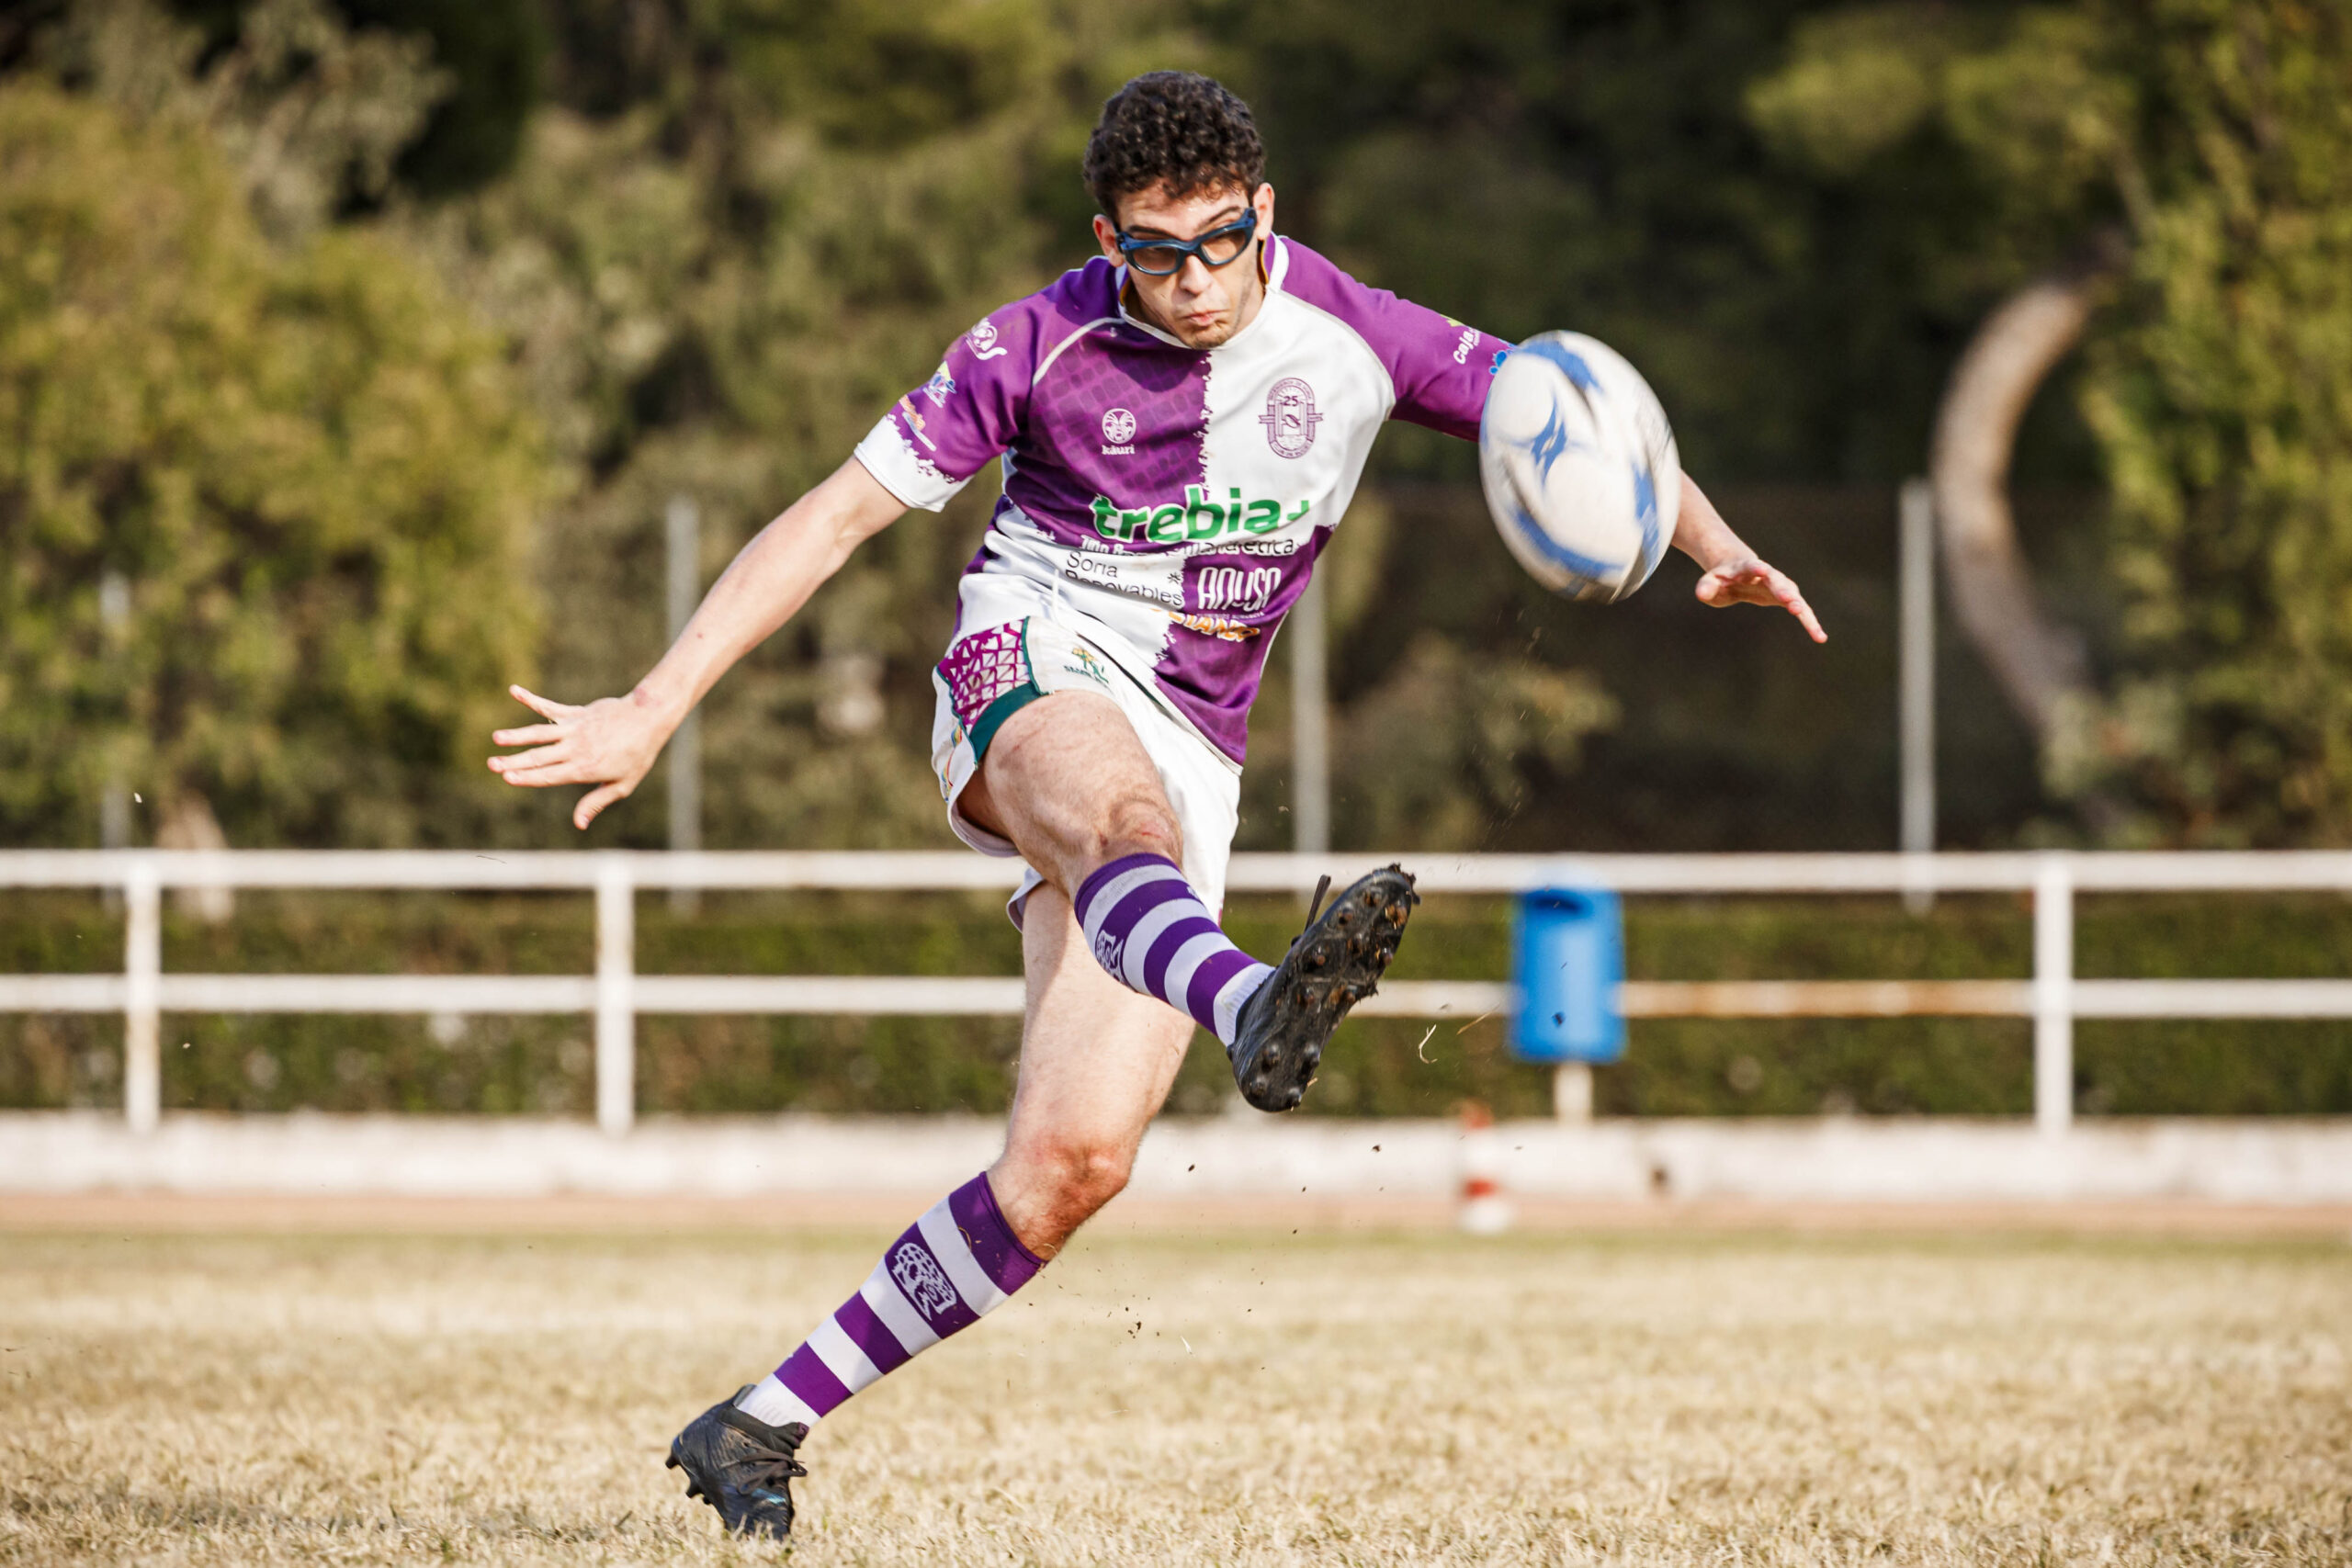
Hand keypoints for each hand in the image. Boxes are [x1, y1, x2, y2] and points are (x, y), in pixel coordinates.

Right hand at [488, 685, 673, 829]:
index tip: (507, 778)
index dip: (527, 777)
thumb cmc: (636, 755)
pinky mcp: (576, 714)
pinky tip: (514, 690)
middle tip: (491, 764)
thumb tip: (578, 824)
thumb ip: (596, 802)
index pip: (550, 775)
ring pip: (540, 733)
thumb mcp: (622, 785)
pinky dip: (531, 699)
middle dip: (513, 761)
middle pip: (539, 757)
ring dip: (516, 735)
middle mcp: (575, 749)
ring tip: (496, 738)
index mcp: (584, 769)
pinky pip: (549, 707)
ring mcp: (574, 729)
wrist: (648, 719)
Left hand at [1694, 557, 1826, 642]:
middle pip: (1776, 580)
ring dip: (1799, 606)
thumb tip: (1701, 594)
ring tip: (1802, 615)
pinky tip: (1820, 637)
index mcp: (1746, 567)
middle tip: (1790, 599)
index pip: (1752, 565)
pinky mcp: (1788, 599)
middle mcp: (1768, 574)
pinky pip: (1801, 611)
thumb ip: (1706, 587)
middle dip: (1783, 589)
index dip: (1756, 567)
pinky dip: (1810, 623)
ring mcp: (1780, 586)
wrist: (1737, 573)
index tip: (1762, 568)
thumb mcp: (1709, 583)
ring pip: (1793, 594)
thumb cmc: (1722, 579)